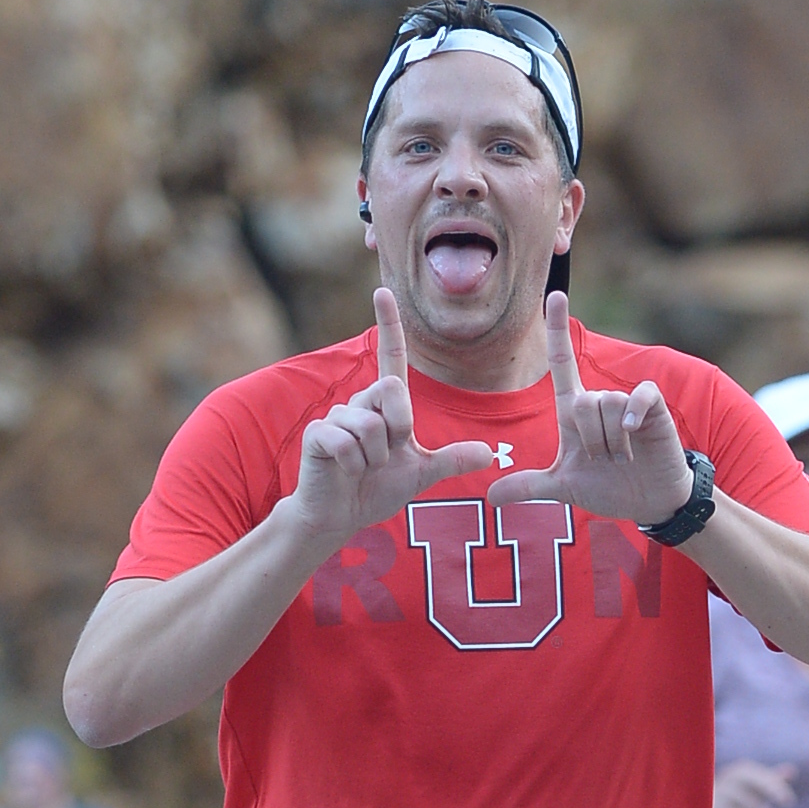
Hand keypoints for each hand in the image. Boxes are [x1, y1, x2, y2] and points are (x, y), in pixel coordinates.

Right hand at [287, 287, 498, 558]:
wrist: (338, 517)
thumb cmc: (374, 491)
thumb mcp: (421, 475)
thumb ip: (451, 461)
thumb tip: (490, 454)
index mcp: (384, 406)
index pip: (391, 358)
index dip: (389, 325)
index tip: (382, 291)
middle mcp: (360, 403)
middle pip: (392, 392)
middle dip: (398, 429)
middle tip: (387, 455)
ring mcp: (337, 416)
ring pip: (372, 426)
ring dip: (375, 458)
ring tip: (363, 469)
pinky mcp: (318, 434)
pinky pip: (348, 443)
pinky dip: (355, 466)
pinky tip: (346, 473)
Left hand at [490, 296, 696, 526]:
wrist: (650, 501)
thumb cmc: (609, 487)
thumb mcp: (563, 488)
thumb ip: (529, 486)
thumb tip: (491, 496)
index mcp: (574, 410)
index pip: (561, 361)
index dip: (556, 328)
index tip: (554, 294)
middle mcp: (599, 400)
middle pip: (581, 402)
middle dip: (589, 441)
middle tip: (603, 461)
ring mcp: (627, 402)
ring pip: (606, 405)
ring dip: (611, 441)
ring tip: (622, 457)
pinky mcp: (653, 407)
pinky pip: (637, 397)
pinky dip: (633, 414)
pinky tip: (633, 432)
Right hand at [714, 758, 794, 807]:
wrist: (700, 807)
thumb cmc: (732, 796)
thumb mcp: (752, 787)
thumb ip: (770, 779)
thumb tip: (792, 770)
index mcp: (740, 771)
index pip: (759, 774)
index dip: (775, 784)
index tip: (789, 801)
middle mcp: (727, 777)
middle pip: (747, 777)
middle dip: (768, 787)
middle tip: (788, 802)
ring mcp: (716, 791)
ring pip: (736, 794)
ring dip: (754, 805)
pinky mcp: (707, 806)